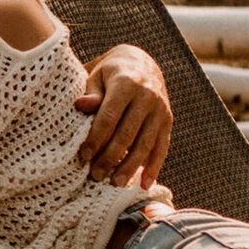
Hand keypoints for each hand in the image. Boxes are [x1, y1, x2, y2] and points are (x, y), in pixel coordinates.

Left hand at [75, 43, 170, 186]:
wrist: (141, 63)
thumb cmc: (110, 74)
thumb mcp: (97, 76)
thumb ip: (91, 93)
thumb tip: (80, 105)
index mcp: (126, 83)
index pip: (109, 116)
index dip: (96, 138)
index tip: (84, 156)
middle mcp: (147, 96)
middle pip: (127, 133)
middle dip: (110, 157)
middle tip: (95, 176)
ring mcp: (160, 109)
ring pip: (145, 144)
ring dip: (130, 167)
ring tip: (115, 184)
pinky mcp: (168, 120)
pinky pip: (162, 147)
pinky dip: (154, 167)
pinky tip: (145, 184)